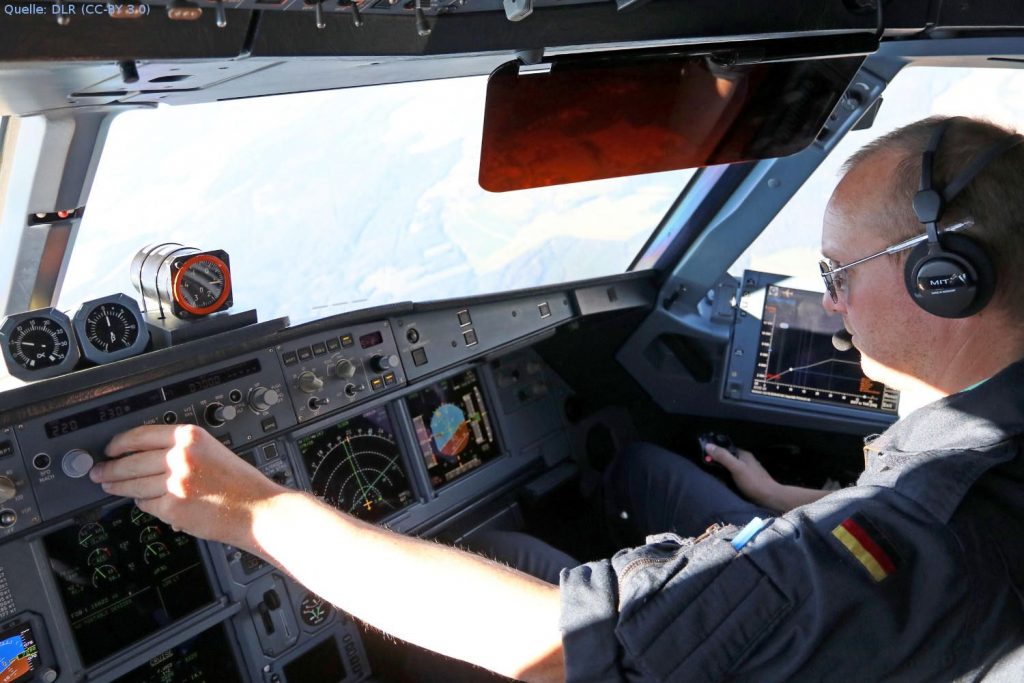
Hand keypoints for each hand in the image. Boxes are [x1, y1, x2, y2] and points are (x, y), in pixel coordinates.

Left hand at [90, 424, 284, 549]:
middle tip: (100, 471)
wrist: (258, 509)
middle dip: (110, 468)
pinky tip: (143, 501)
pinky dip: (143, 503)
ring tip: (110, 486)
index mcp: (191, 437)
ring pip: (133, 483)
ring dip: (118, 486)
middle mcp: (181, 456)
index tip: (110, 448)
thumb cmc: (241, 484)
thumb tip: (147, 457)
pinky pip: (146, 503)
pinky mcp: (172, 506)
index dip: (119, 442)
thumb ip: (183, 451)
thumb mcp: (213, 452)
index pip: (141, 434)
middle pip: (131, 460)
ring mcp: (175, 482)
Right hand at [703, 442, 782, 510]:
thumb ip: (723, 457)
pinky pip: (735, 476)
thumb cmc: (753, 482)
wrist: (770, 498)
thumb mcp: (736, 468)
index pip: (727, 448)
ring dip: (723, 470)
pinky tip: (724, 483)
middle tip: (706, 466)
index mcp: (744, 454)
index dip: (716, 450)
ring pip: (732, 467)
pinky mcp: (749, 481)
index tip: (705, 455)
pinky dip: (728, 477)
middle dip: (719, 461)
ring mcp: (748, 471)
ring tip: (712, 474)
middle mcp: (747, 461)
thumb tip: (708, 445)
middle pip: (729, 458)